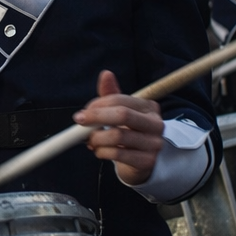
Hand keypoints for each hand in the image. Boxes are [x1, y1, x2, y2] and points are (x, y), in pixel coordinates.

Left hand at [74, 70, 164, 186]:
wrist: (142, 161)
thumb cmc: (129, 132)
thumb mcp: (121, 112)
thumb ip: (112, 94)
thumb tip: (105, 74)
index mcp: (149, 107)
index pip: (121, 100)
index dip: (98, 105)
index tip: (83, 112)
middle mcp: (155, 124)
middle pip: (122, 115)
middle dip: (96, 117)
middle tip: (79, 122)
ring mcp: (153, 144)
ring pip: (117, 137)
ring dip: (96, 138)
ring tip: (90, 140)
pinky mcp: (147, 161)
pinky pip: (118, 154)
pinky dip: (102, 152)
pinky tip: (99, 151)